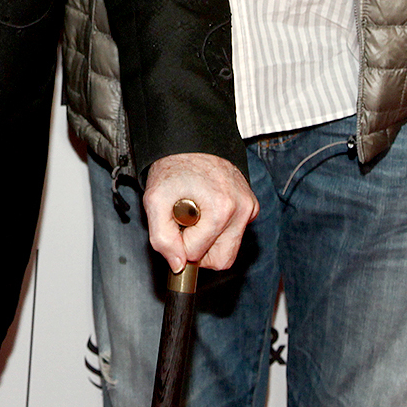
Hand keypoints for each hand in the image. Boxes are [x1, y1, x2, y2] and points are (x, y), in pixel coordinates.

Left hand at [142, 152, 256, 272]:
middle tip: (184, 226)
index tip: (173, 224)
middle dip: (198, 249)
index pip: (196, 253)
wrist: (190, 141)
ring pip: (229, 250)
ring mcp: (249, 207)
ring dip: (208, 240)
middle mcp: (241, 209)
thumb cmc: (173, 167)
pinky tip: (205, 210)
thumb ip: (162, 238)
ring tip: (195, 216)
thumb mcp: (155, 200)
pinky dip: (218, 229)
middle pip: (221, 260)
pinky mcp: (251, 206)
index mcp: (221, 209)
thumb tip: (178, 265)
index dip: (178, 244)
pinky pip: (235, 234)